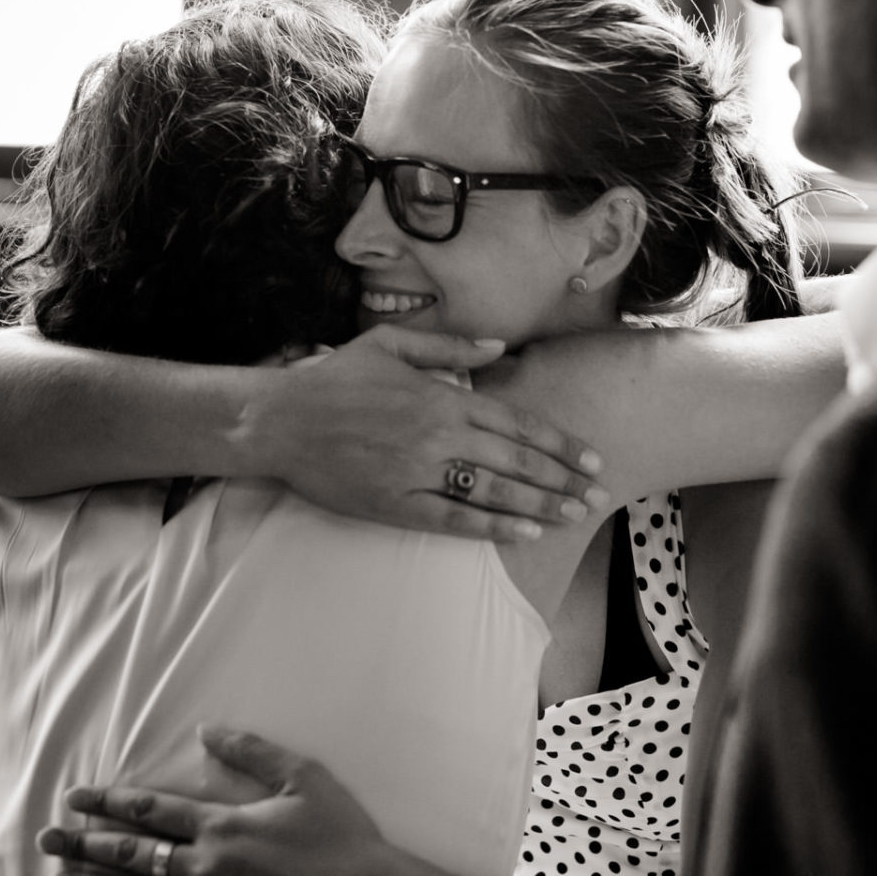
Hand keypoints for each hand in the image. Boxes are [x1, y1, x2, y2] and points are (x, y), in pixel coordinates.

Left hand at [41, 727, 429, 875]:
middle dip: (87, 842)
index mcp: (224, 826)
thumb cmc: (340, 834)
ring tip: (63, 868)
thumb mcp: (303, 777)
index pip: (152, 810)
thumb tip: (207, 731)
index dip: (110, 802)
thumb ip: (252, 752)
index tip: (77, 795)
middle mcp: (207, 865)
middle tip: (49, 834)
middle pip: (133, 853)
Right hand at [239, 325, 607, 540]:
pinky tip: (523, 532)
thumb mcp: (391, 344)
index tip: (590, 457)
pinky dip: (492, 526)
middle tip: (597, 492)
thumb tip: (500, 349)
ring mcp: (417, 472)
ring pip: (493, 492)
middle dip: (562, 479)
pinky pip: (453, 519)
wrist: (279, 420)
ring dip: (539, 505)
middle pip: (515, 461)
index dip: (558, 443)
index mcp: (440, 396)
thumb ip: (449, 346)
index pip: (515, 424)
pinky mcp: (395, 503)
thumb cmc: (334, 379)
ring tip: (573, 515)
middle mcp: (437, 435)